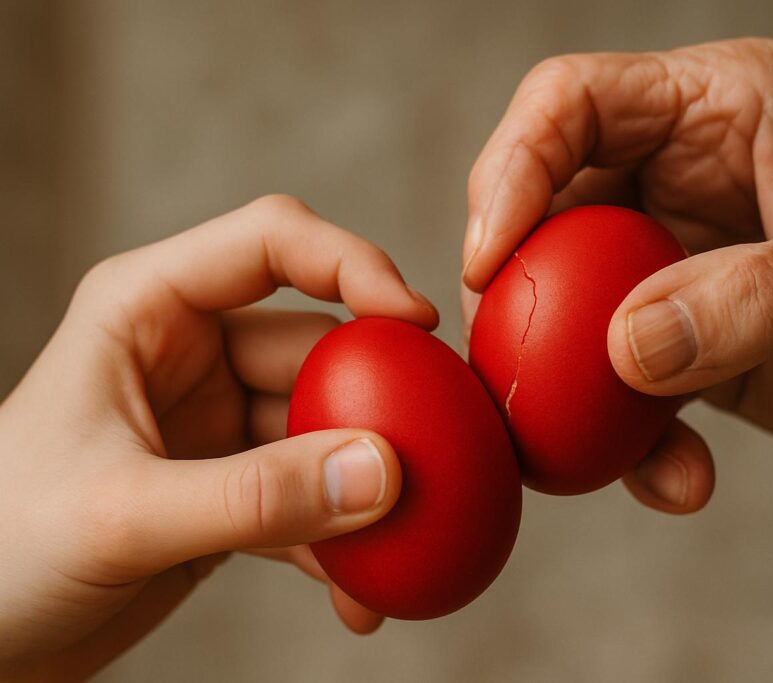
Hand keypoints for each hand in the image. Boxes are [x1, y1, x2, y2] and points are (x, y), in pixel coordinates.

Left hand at [0, 195, 437, 680]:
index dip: (355, 264)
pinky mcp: (236, 489)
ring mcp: (221, 423)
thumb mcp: (121, 515)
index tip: (417, 325)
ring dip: (368, 494)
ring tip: (398, 557)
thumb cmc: (0, 548)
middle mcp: (196, 353)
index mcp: (152, 309)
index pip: (273, 244)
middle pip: (322, 351)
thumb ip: (254, 496)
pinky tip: (358, 599)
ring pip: (330, 433)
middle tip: (434, 465)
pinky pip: (313, 500)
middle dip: (380, 409)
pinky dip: (342, 546)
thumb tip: (382, 473)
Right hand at [462, 39, 772, 557]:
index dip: (513, 168)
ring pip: (563, 305)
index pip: (573, 103)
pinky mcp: (674, 339)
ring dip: (565, 382)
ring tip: (597, 442)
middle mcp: (679, 173)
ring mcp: (670, 260)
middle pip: (546, 209)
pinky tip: (679, 477)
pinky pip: (610, 382)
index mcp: (720, 108)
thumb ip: (747, 299)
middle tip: (510, 363)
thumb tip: (624, 346)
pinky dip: (627, 438)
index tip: (490, 260)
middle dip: (517, 289)